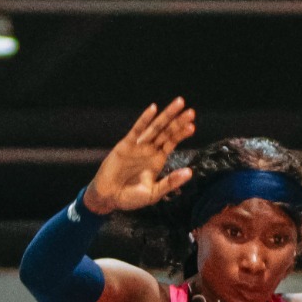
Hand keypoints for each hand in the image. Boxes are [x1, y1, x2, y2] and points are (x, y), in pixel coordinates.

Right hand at [85, 99, 196, 214]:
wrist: (109, 198)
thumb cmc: (131, 197)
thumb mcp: (154, 193)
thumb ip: (171, 182)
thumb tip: (190, 172)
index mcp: (158, 160)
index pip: (172, 142)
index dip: (182, 134)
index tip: (192, 126)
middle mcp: (150, 150)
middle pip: (167, 131)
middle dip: (178, 121)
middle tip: (191, 112)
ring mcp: (138, 146)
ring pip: (155, 127)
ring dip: (166, 116)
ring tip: (179, 104)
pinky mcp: (126, 145)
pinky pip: (137, 129)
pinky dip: (144, 119)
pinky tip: (153, 109)